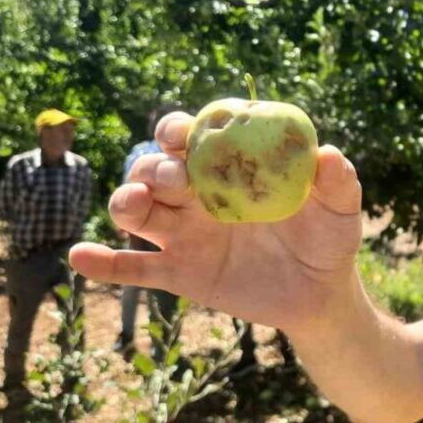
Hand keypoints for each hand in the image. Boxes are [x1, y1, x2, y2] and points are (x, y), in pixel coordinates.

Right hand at [70, 112, 362, 331]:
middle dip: (156, 167)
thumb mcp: (340, 209)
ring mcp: (184, 234)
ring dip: (126, 201)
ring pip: (137, 210)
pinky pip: (133, 269)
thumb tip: (328, 155)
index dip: (180, 129)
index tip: (183, 133)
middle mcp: (198, 195)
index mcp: (229, 168)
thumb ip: (337, 181)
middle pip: (156, 169)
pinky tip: (81, 256)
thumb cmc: (328, 238)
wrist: (321, 294)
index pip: (192, 137)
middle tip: (177, 179)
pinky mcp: (180, 273)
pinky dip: (103, 264)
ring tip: (134, 206)